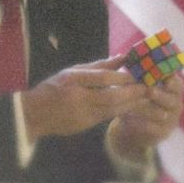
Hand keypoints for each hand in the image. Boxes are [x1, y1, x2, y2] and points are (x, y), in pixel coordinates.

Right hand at [21, 55, 148, 140]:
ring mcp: (82, 114)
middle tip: (148, 87)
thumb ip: (97, 66)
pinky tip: (133, 106)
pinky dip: (122, 110)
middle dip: (132, 92)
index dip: (121, 76)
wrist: (35, 115)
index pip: (100, 78)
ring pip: (113, 109)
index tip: (137, 73)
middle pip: (111, 96)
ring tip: (147, 97)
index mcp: (72, 81)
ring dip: (131, 103)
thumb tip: (122, 57)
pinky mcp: (85, 125)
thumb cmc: (53, 88)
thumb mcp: (71, 72)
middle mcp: (78, 98)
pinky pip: (109, 116)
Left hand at [108, 74, 183, 160]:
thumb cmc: (136, 99)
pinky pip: (153, 128)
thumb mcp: (136, 85)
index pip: (176, 82)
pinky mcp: (162, 133)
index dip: (169, 78)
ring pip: (162, 113)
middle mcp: (176, 103)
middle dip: (160, 94)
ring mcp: (171, 119)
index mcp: (173, 89)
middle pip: (173, 98)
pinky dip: (141, 123)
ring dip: (148, 109)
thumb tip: (122, 56)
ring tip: (134, 105)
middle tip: (149, 90)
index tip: (160, 75)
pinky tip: (129, 119)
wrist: (133, 127)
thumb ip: (134, 73)